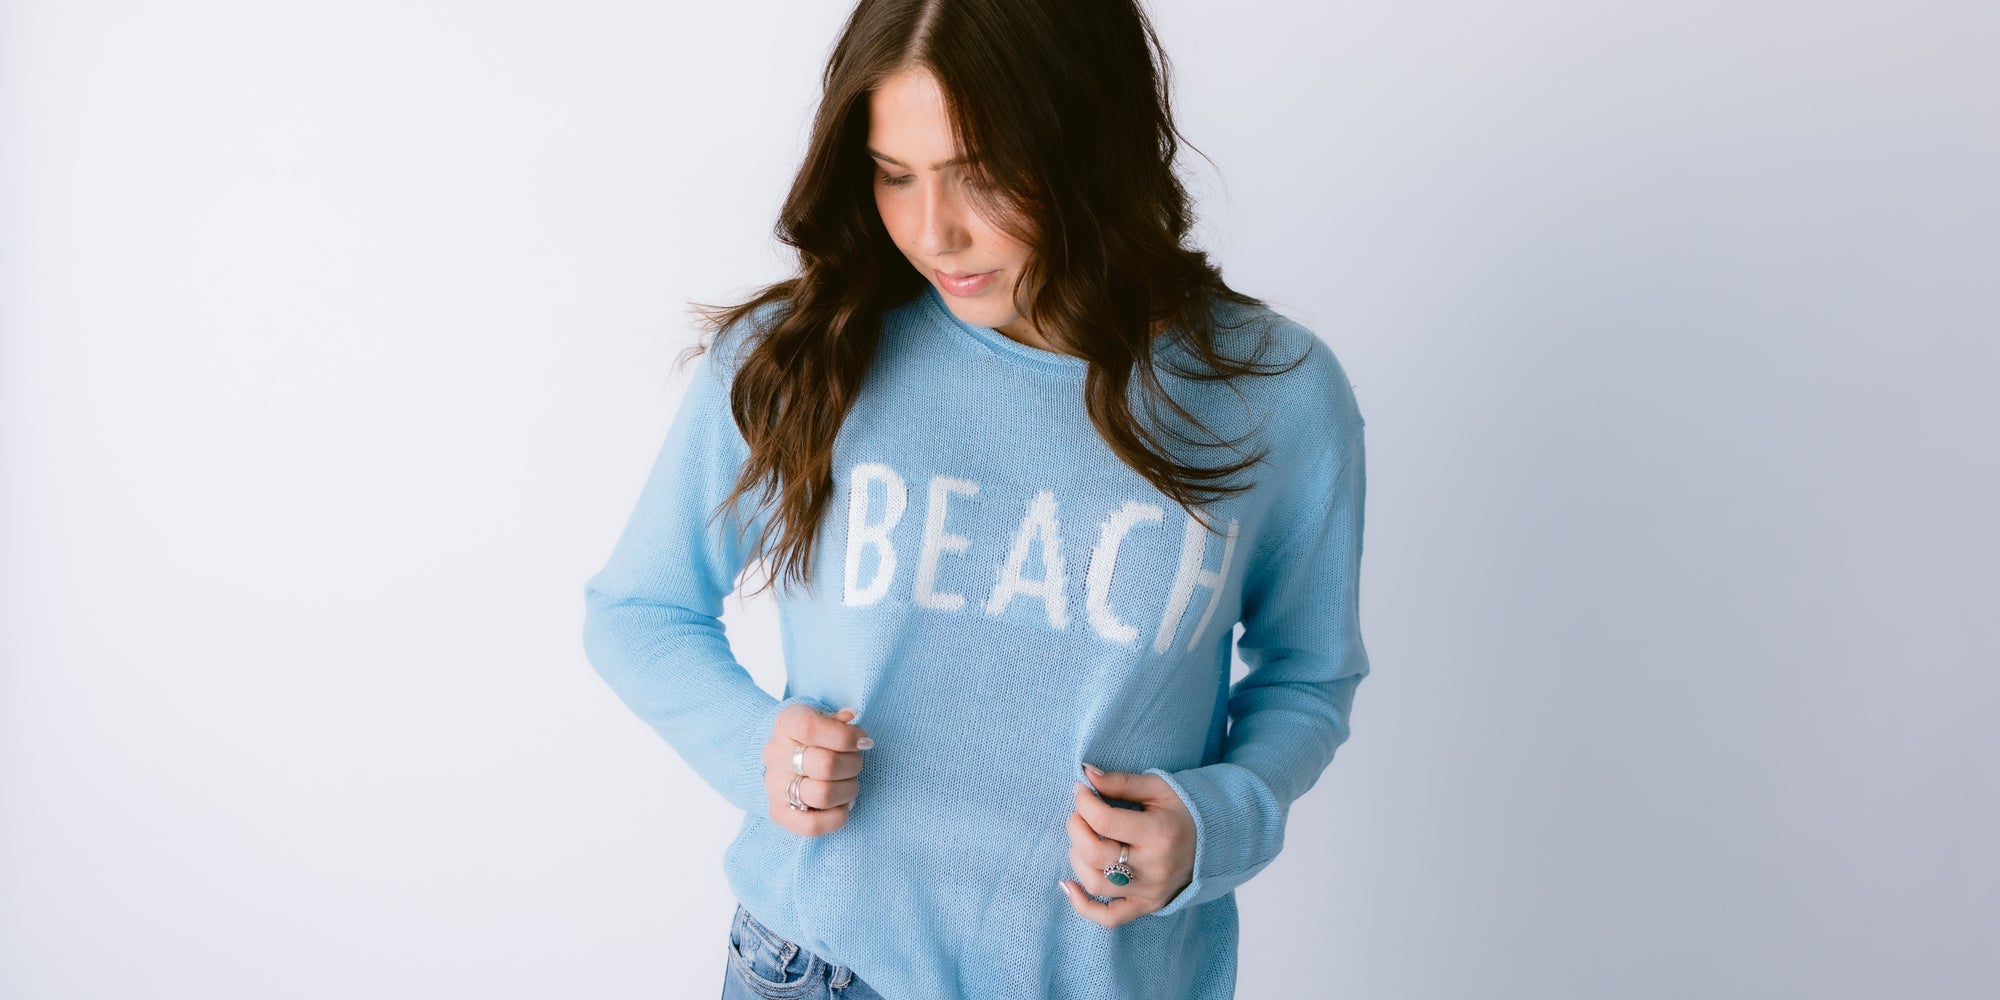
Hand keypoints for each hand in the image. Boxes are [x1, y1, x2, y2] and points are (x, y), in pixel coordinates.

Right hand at [762, 704, 871, 835]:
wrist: (787, 756)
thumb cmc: (815, 735)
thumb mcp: (824, 716)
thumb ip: (838, 719)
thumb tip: (850, 718)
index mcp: (787, 723)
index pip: (810, 728)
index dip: (845, 736)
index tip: (864, 741)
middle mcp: (776, 755)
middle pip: (825, 765)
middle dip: (853, 764)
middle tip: (856, 762)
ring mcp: (775, 786)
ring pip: (823, 795)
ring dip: (848, 789)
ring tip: (849, 783)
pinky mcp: (779, 813)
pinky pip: (812, 825)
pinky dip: (837, 816)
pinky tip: (841, 804)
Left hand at [1058, 763, 1195, 926]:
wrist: (1216, 841)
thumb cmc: (1183, 810)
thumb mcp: (1158, 788)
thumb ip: (1120, 782)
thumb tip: (1085, 773)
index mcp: (1158, 834)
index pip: (1103, 821)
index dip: (1083, 802)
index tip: (1082, 790)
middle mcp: (1154, 868)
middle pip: (1094, 853)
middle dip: (1076, 827)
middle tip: (1080, 813)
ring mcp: (1150, 892)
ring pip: (1095, 883)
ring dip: (1077, 857)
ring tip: (1082, 840)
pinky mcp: (1147, 906)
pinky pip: (1109, 918)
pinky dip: (1083, 905)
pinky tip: (1069, 884)